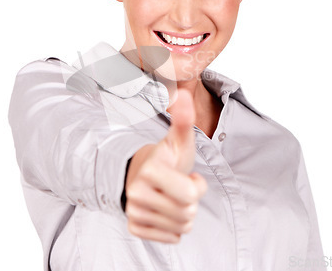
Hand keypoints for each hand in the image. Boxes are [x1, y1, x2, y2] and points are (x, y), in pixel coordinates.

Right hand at [124, 89, 207, 242]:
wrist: (143, 174)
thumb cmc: (167, 158)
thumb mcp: (179, 141)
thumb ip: (183, 120)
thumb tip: (182, 93)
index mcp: (150, 170)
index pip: (190, 195)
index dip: (197, 186)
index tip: (188, 175)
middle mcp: (136, 193)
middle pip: (187, 214)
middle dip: (191, 201)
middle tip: (179, 187)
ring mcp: (134, 212)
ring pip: (180, 228)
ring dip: (184, 215)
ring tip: (173, 197)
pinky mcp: (135, 227)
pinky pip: (170, 238)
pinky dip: (174, 228)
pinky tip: (166, 210)